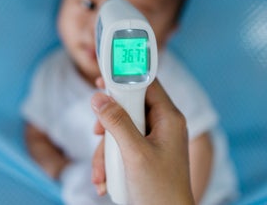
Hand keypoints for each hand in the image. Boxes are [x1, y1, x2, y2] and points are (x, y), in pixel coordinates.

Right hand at [90, 79, 194, 204]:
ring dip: (106, 151)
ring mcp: (154, 140)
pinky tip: (104, 180)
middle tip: (97, 133)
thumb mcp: (135, 153)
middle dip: (109, 125)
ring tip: (100, 173)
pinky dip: (111, 161)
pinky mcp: (145, 153)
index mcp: (169, 118)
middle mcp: (163, 125)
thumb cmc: (160, 189)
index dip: (124, 78)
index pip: (147, 84)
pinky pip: (123, 146)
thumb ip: (117, 122)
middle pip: (129, 107)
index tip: (101, 80)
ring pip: (122, 129)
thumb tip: (99, 97)